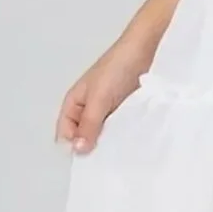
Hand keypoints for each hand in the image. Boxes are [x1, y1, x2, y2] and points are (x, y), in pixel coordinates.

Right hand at [54, 30, 154, 155]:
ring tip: (120, 155)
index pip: (65, 134)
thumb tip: (78, 150)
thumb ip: (88, 124)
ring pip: (103, 135)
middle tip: (106, 162)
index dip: (73, 147)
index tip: (88, 161)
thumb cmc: (118, 67)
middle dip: (92, 148)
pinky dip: (124, 137)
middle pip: (83, 137)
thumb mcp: (99, 98)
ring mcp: (108, 111)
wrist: (147, 49)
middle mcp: (88, 109)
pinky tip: (131, 144)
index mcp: (74, 103)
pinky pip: (120, 130)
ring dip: (110, 143)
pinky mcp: (126, 112)